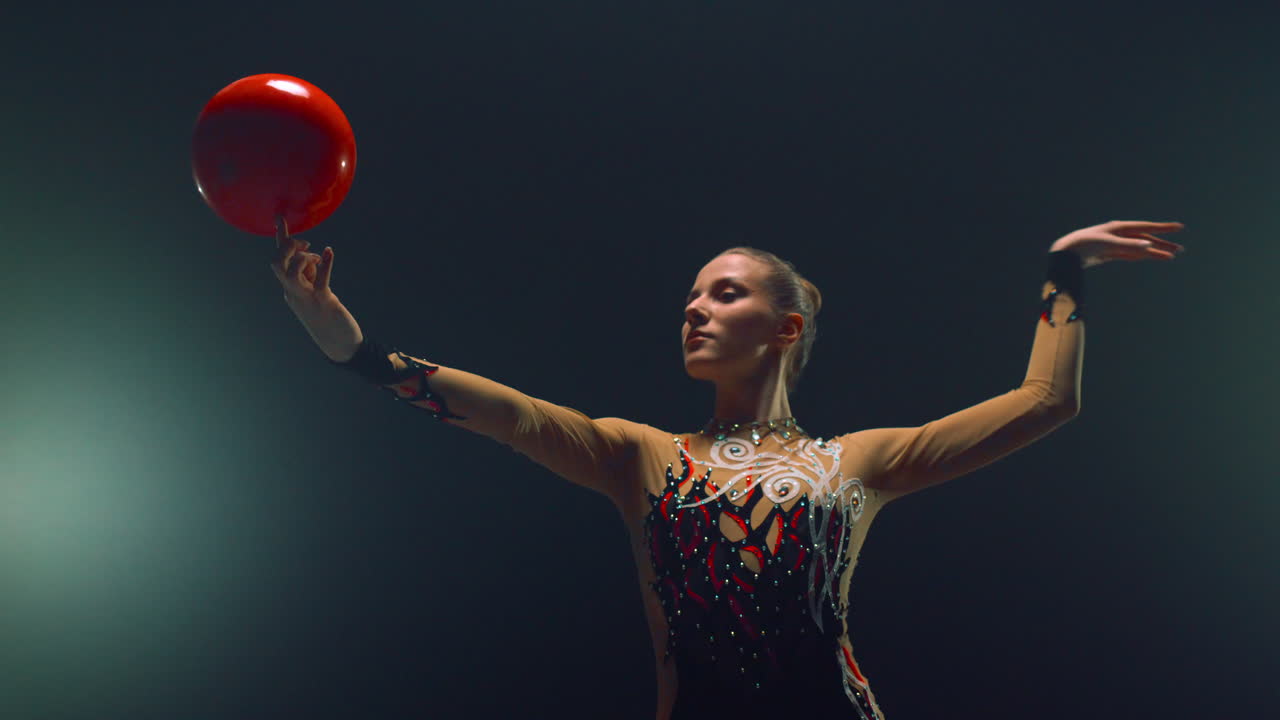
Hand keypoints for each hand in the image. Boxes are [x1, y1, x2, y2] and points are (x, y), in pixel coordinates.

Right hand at [269, 216, 362, 361]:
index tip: (281, 218)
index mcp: (290, 288)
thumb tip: (311, 255)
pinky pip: (320, 280)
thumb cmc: (327, 316)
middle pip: (277, 264)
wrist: (339, 345)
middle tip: (306, 243)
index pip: (280, 260)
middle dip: (287, 246)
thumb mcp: (315, 291)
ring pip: (291, 272)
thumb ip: (310, 274)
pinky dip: (325, 264)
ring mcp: (306, 297)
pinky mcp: (323, 301)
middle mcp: (293, 292)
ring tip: (317, 256)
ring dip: (302, 257)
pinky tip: (329, 252)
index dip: (280, 237)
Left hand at [1050, 220, 1185, 268]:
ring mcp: (1115, 244)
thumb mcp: (1108, 244)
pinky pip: (1130, 254)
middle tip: (1180, 250)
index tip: (1180, 228)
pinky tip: (1151, 257)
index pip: (1147, 227)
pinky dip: (1141, 256)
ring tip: (1170, 256)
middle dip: (1163, 244)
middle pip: (1146, 239)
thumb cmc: (1085, 244)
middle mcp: (1119, 234)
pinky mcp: (1110, 253)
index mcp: (1120, 228)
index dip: (1164, 228)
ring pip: (1139, 248)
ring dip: (1154, 252)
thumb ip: (1129, 246)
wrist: (1066, 253)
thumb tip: (1149, 246)